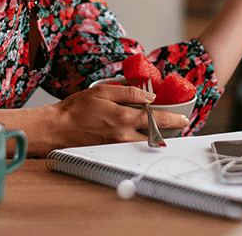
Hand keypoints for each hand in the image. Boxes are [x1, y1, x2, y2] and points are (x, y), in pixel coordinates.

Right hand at [47, 83, 189, 148]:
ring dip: (154, 136)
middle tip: (175, 124)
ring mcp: (117, 146)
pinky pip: (131, 147)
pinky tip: (138, 133)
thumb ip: (129, 93)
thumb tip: (149, 96)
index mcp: (124, 118)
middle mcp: (123, 135)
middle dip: (167, 131)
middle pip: (155, 136)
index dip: (173, 119)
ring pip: (144, 144)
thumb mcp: (103, 91)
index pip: (157, 119)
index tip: (183, 118)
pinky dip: (139, 140)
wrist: (57, 128)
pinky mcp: (111, 151)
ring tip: (158, 127)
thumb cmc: (77, 108)